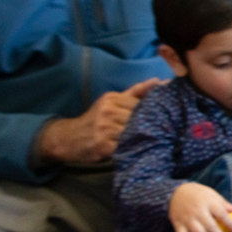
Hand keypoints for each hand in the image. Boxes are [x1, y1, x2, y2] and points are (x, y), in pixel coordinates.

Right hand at [35, 78, 165, 164]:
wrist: (69, 138)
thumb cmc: (96, 119)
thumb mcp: (112, 102)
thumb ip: (136, 92)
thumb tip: (159, 81)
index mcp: (112, 98)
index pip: (141, 104)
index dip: (153, 112)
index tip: (162, 118)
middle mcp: (108, 111)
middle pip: (139, 118)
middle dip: (149, 125)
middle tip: (160, 132)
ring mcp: (104, 128)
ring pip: (134, 133)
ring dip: (142, 138)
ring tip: (150, 142)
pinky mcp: (103, 145)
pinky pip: (125, 147)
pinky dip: (133, 148)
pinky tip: (138, 150)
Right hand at [168, 182, 231, 231]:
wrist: (174, 192)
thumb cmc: (196, 193)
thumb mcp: (211, 193)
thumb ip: (223, 203)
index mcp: (208, 202)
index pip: (221, 214)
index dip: (230, 222)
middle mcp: (198, 212)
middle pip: (211, 227)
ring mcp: (188, 219)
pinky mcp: (179, 225)